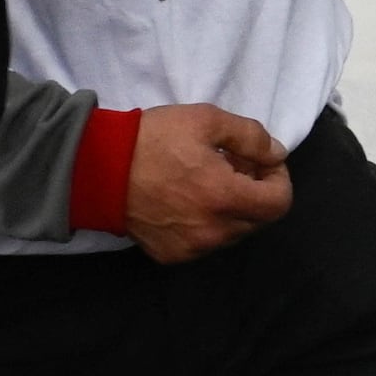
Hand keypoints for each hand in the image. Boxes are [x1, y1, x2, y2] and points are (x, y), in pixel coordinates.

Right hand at [123, 104, 290, 263]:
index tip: (261, 161)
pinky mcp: (171, 255)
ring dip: (232, 208)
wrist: (96, 168)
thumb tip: (277, 155)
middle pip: (258, 219)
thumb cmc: (153, 139)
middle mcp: (213, 231)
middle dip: (255, 191)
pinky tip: (187, 199)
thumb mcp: (206, 120)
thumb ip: (251, 138)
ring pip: (232, 232)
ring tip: (208, 180)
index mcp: (224, 199)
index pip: (279, 204)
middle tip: (233, 165)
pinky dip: (207, 222)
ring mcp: (191, 248)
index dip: (278, 179)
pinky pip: (205, 242)